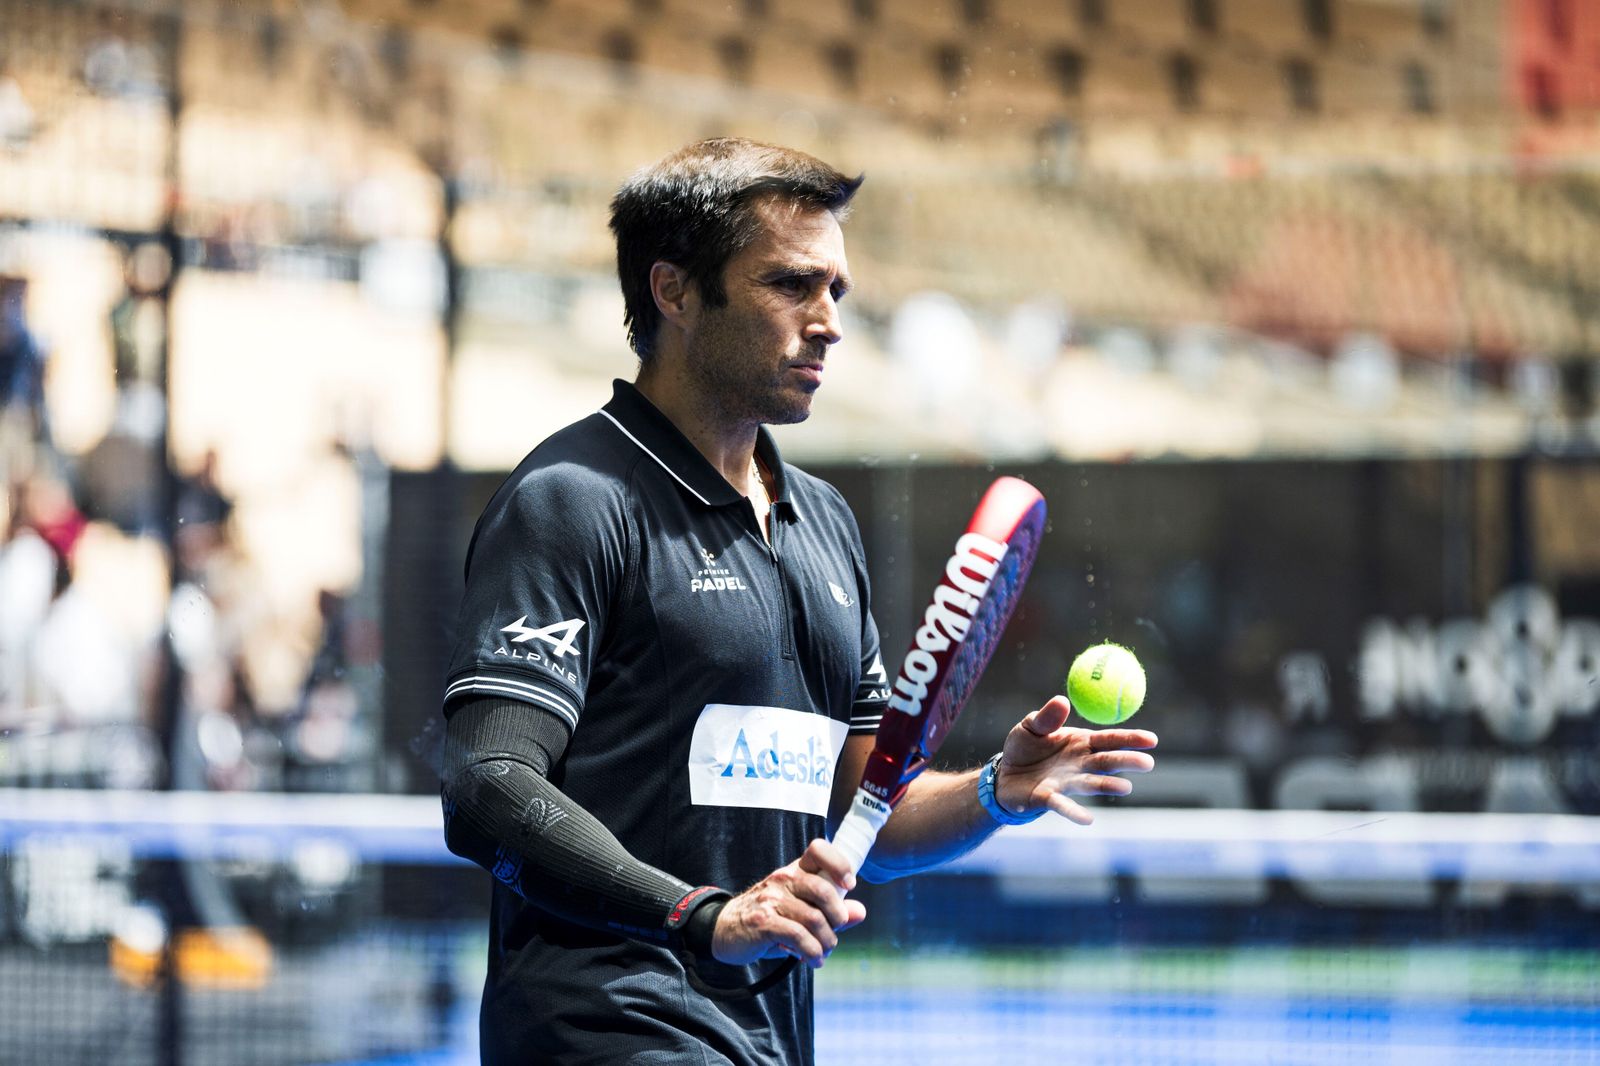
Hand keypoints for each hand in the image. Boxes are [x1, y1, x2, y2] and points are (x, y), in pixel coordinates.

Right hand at [710, 838, 866, 968]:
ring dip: (826, 943)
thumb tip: (860, 912)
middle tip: (834, 932)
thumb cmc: (768, 918)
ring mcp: (771, 900)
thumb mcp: (799, 909)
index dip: (839, 864)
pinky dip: (812, 952)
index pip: (818, 850)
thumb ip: (830, 910)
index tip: (849, 885)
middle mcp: (782, 879)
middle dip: (838, 917)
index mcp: (794, 870)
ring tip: (823, 953)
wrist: (724, 929)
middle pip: (823, 890)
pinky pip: (798, 937)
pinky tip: (812, 960)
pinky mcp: (762, 922)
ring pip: (814, 919)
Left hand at [997, 695, 1157, 825]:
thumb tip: (1062, 700)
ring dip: (1107, 785)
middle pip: (1106, 762)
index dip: (1130, 739)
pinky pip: (1063, 805)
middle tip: (1148, 763)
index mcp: (1080, 743)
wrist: (1004, 775)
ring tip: (1126, 787)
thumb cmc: (1024, 748)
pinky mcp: (1048, 798)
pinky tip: (1087, 819)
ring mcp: (1066, 783)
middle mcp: (1079, 765)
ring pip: (1091, 783)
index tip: (1152, 740)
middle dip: (1126, 762)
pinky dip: (1074, 811)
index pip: (1108, 739)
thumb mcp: (1030, 727)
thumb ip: (1046, 717)